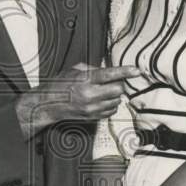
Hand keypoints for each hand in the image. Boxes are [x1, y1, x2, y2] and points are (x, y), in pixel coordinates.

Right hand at [16, 63, 139, 137]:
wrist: (49, 103)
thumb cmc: (61, 84)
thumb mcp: (75, 70)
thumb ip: (93, 68)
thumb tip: (110, 70)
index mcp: (86, 79)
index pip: (111, 74)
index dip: (126, 71)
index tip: (136, 70)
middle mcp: (90, 94)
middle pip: (118, 89)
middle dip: (119, 84)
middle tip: (113, 82)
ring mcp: (92, 108)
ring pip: (117, 101)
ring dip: (114, 95)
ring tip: (103, 91)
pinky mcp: (93, 117)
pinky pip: (111, 111)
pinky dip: (110, 105)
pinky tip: (101, 100)